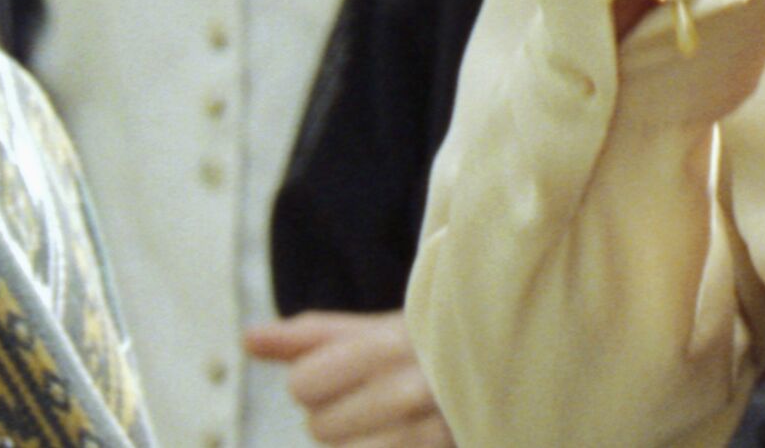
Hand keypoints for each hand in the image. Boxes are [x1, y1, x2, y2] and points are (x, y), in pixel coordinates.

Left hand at [245, 311, 452, 447]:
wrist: (516, 369)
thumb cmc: (436, 348)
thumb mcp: (383, 328)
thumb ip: (312, 336)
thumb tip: (248, 339)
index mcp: (393, 343)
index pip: (304, 384)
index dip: (318, 381)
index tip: (350, 373)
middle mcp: (413, 389)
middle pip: (320, 428)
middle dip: (340, 416)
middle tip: (382, 399)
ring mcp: (433, 432)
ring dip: (364, 445)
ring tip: (397, 425)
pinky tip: (404, 440)